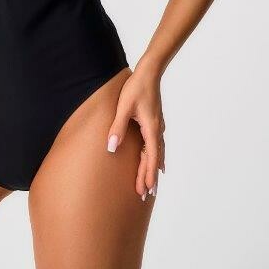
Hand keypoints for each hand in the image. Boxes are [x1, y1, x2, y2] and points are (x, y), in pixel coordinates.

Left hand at [106, 66, 165, 200]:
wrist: (148, 73)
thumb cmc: (136, 88)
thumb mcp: (123, 107)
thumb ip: (117, 128)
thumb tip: (111, 148)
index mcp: (151, 128)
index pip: (151, 157)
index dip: (149, 175)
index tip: (148, 191)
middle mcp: (156, 130)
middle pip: (154, 158)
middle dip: (150, 177)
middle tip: (145, 196)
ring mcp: (157, 126)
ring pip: (156, 153)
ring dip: (153, 169)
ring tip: (152, 185)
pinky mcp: (154, 122)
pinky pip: (156, 145)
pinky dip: (156, 157)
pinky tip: (157, 161)